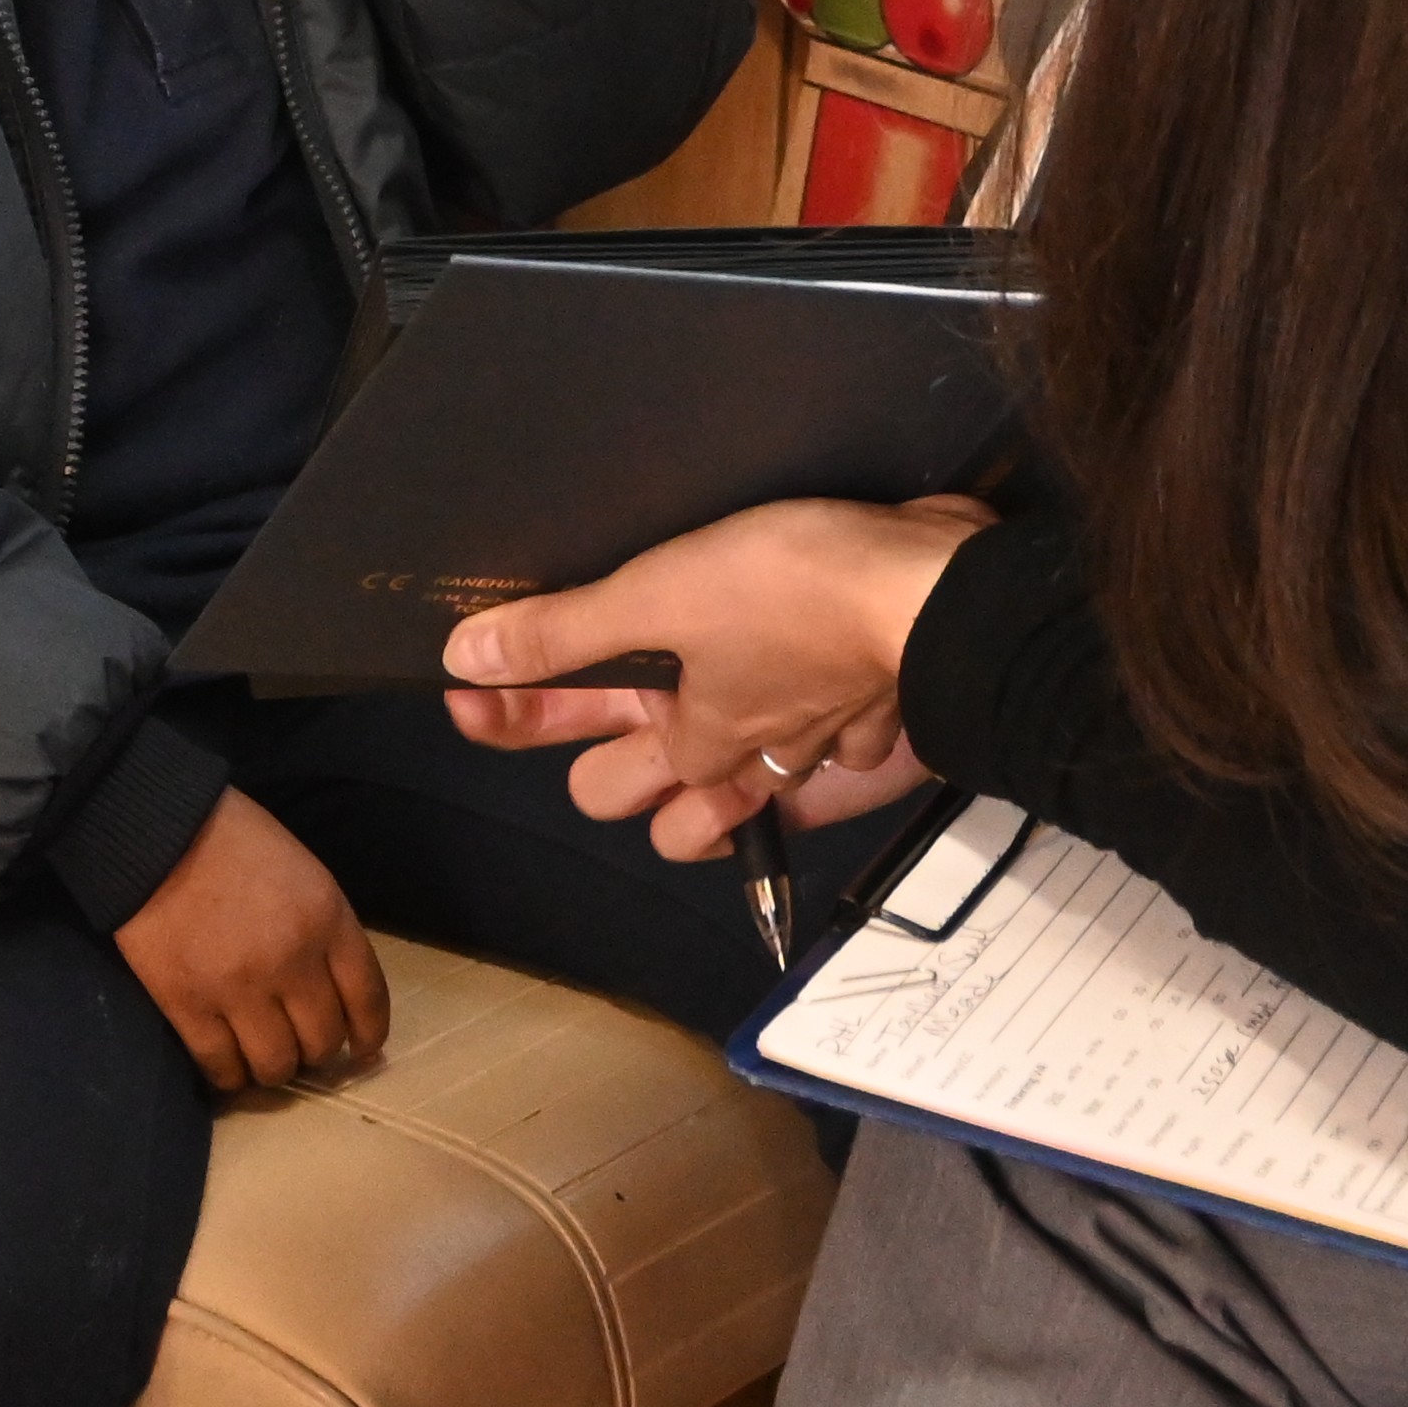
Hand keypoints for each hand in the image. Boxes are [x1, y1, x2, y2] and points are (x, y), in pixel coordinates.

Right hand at [111, 786, 388, 1092]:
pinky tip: (229, 1067)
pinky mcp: (188, 1006)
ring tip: (264, 1057)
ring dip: (274, 1069)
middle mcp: (292, 961)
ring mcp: (239, 988)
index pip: (367, 998)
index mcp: (328, 920)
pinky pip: (220, 1068)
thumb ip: (327, 932)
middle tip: (302, 1046)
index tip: (363, 1049)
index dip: (369, 1033)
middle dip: (317, 1052)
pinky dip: (229, 1077)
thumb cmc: (238, 845)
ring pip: (275, 1066)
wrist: (160, 835)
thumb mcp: (307, 876)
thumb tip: (337, 992)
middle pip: (322, 1040)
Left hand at [444, 497, 990, 862]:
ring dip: (721, 776)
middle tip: (612, 705)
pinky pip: (837, 750)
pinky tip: (807, 688)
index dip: (524, 731)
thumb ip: (567, 634)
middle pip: (663, 815)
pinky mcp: (879, 713)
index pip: (587, 778)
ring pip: (748, 797)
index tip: (474, 697)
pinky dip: (819, 732)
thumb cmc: (800, 591)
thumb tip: (469, 658)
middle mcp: (751, 762)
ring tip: (698, 716)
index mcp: (694, 744)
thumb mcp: (662, 592)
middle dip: (632, 776)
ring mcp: (820, 746)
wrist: (939, 593)